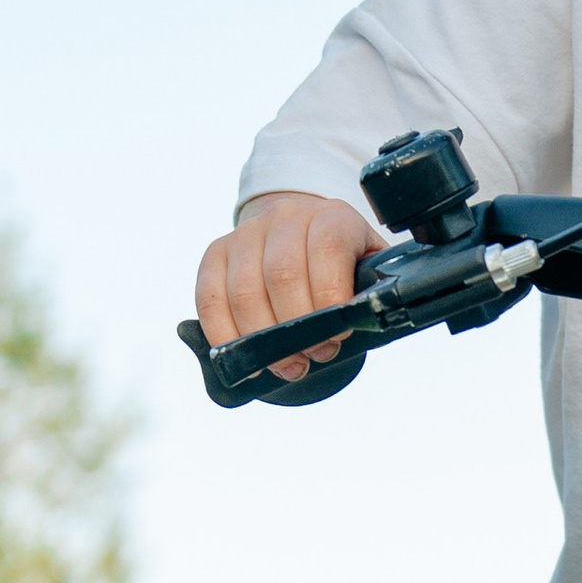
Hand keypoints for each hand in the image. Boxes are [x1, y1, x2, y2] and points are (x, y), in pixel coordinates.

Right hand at [194, 193, 378, 380]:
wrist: (300, 235)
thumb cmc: (341, 265)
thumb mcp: (368, 269)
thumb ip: (372, 292)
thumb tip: (370, 321)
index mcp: (331, 217)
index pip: (327, 249)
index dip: (331, 298)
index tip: (339, 335)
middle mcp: (286, 217)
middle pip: (282, 275)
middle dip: (299, 328)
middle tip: (314, 356)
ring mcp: (247, 233)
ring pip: (244, 291)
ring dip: (264, 340)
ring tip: (288, 365)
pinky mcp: (217, 253)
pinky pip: (209, 297)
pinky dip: (225, 335)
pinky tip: (246, 359)